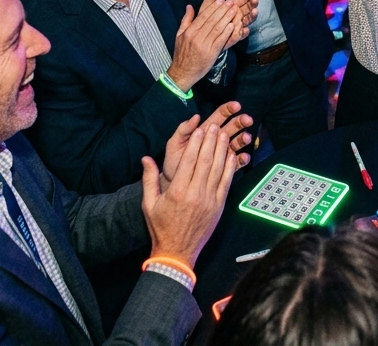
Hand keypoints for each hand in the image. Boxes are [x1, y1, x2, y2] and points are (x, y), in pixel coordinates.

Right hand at [140, 122, 236, 268]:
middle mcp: (195, 194)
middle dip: (211, 141)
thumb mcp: (149, 204)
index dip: (196, 143)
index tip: (200, 129)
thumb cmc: (161, 227)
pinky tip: (231, 154)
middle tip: (215, 125)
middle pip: (206, 161)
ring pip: (218, 169)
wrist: (177, 253)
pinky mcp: (219, 206)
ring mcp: (209, 200)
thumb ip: (148, 179)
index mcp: (177, 192)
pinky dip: (230, 167)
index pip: (189, 161)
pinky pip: (226, 182)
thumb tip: (145, 158)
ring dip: (222, 150)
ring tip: (224, 134)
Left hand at [162, 103, 254, 183]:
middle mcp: (216, 139)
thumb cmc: (174, 161)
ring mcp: (221, 153)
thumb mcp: (175, 143)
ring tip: (246, 138)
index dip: (228, 109)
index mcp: (205, 131)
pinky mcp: (224, 167)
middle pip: (232, 127)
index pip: (219, 116)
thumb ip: (184, 130)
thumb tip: (196, 116)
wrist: (174, 184)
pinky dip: (241, 159)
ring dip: (243, 139)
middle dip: (240, 121)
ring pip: (236, 142)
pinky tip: (244, 157)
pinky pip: (235, 162)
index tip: (237, 106)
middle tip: (248, 120)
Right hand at [166, 0, 255, 90]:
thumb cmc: (182, 53)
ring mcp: (204, 45)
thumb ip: (186, 20)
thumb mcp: (179, 35)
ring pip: (217, 29)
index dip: (213, 7)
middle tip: (231, 2)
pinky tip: (233, 25)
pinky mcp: (211, 53)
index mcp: (189, 31)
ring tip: (234, 10)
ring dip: (227, 18)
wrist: (182, 73)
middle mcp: (196, 37)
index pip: (203, 16)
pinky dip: (227, 32)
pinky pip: (220, 40)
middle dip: (222, 10)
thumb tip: (190, 6)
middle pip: (211, 20)